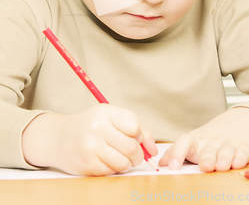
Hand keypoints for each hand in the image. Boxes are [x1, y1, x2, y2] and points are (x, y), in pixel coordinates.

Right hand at [22, 104, 156, 175]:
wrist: (58, 138)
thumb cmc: (91, 126)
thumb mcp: (111, 118)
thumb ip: (137, 129)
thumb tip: (154, 150)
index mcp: (105, 112)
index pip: (134, 126)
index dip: (137, 134)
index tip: (131, 135)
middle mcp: (97, 128)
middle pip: (131, 147)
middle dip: (136, 153)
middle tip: (131, 152)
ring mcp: (91, 147)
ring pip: (124, 163)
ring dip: (126, 164)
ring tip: (119, 157)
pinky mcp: (87, 165)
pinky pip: (111, 172)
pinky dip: (113, 170)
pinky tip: (106, 161)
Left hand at [159, 107, 248, 172]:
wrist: (239, 121)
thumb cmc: (211, 137)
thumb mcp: (193, 142)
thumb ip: (177, 152)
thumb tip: (160, 164)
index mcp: (196, 140)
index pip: (183, 142)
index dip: (176, 153)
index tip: (171, 166)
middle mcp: (211, 141)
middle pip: (207, 150)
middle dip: (206, 158)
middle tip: (204, 166)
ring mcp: (228, 143)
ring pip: (225, 151)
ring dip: (223, 158)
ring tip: (221, 166)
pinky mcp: (244, 146)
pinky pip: (243, 152)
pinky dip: (240, 157)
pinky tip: (238, 162)